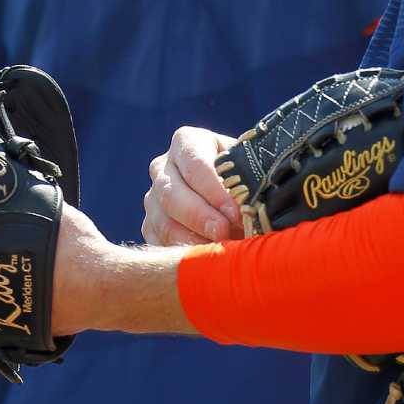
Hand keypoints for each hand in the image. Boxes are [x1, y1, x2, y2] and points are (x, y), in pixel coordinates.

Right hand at [143, 126, 243, 245]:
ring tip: (219, 251)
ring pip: (163, 222)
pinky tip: (204, 261)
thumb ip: (250, 182)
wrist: (233, 195)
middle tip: (224, 233)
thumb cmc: (246, 178)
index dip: (215, 190)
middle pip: (172, 194)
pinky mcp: (150, 226)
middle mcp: (162, 167)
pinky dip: (180, 255)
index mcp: (187, 142)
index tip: (236, 212)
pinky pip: (158, 243)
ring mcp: (152, 198)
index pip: (195, 164)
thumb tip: (253, 206)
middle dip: (200, 217)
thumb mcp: (250, 170)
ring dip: (191, 240)